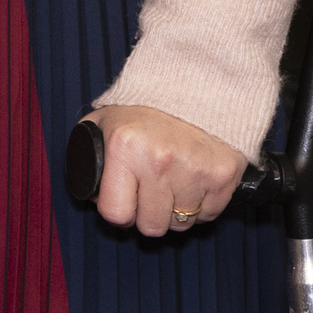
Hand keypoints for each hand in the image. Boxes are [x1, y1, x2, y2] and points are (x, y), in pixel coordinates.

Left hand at [83, 104, 247, 236]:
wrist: (196, 86)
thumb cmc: (145, 108)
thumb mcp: (105, 120)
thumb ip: (91, 152)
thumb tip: (89, 190)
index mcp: (124, 148)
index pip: (116, 213)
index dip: (118, 212)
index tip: (123, 203)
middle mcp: (159, 162)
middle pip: (151, 227)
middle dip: (147, 216)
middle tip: (148, 195)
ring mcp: (194, 172)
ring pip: (181, 225)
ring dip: (175, 212)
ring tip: (172, 186)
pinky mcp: (223, 177)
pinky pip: (208, 215)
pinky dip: (201, 206)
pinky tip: (192, 184)